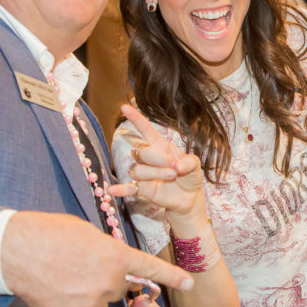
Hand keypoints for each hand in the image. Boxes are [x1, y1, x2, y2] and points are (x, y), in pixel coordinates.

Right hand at [0, 210, 192, 306]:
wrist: (14, 250)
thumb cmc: (49, 232)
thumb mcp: (86, 233)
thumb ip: (105, 251)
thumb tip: (109, 264)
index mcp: (115, 258)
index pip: (149, 268)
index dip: (172, 276)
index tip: (190, 283)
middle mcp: (107, 284)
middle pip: (118, 288)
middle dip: (107, 279)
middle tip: (82, 264)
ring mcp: (88, 304)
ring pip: (97, 303)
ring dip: (88, 292)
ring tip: (62, 274)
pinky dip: (67, 303)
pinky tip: (51, 287)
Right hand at [108, 104, 205, 222]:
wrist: (190, 198)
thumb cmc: (190, 176)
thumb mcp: (195, 165)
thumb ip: (188, 162)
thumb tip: (176, 167)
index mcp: (161, 146)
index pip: (146, 130)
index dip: (136, 119)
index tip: (124, 107)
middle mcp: (149, 158)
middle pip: (142, 151)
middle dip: (158, 158)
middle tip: (174, 167)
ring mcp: (144, 174)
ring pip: (139, 169)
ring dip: (155, 173)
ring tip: (172, 176)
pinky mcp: (142, 189)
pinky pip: (129, 187)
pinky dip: (121, 189)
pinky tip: (112, 190)